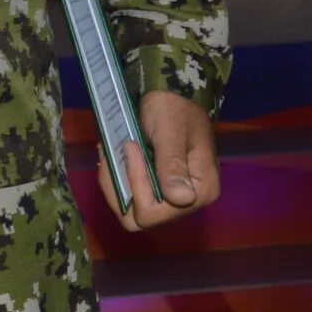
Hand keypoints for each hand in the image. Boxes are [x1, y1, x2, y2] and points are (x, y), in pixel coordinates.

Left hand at [109, 89, 221, 231]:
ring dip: (115, 183)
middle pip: (141, 217)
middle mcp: (188, 202)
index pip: (155, 212)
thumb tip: (183, 199)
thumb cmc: (173, 107)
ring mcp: (172, 198)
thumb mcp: (170, 129)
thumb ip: (173, 163)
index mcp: (201, 190)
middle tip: (111, 154)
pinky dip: (118, 179)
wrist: (170, 94)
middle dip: (120, 187)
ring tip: (110, 153)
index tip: (130, 146)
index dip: (136, 184)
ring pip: (131, 211)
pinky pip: (131, 198)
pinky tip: (114, 157)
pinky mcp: (158, 190)